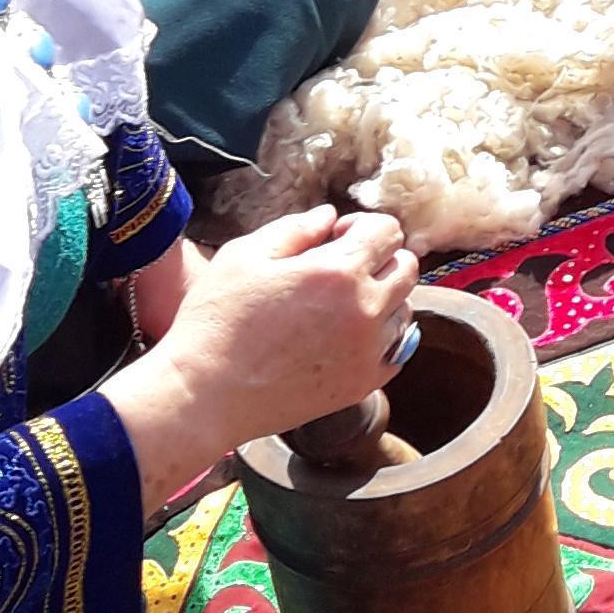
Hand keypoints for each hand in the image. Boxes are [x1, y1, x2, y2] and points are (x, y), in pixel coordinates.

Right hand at [112, 205, 418, 491]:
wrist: (206, 396)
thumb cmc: (217, 320)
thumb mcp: (245, 255)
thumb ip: (296, 229)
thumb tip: (330, 217)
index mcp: (339, 271)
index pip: (389, 231)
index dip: (363, 227)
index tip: (335, 239)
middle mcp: (366, 310)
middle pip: (407, 267)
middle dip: (381, 258)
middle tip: (339, 269)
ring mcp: (368, 352)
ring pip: (404, 309)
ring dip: (382, 298)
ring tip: (337, 307)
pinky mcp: (362, 384)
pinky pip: (396, 351)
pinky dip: (380, 338)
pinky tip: (345, 338)